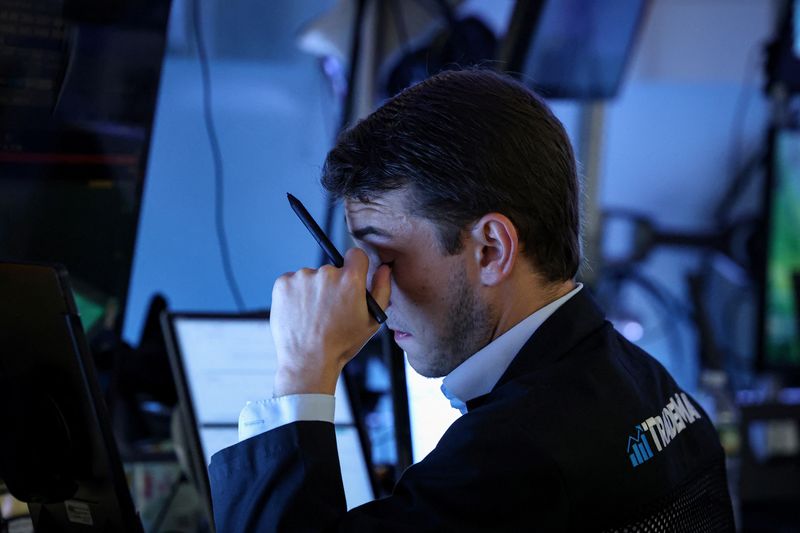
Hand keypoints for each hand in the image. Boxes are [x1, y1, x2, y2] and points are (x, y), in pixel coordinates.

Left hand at [270, 248, 390, 395]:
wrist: (308, 360)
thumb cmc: (342, 344)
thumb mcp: (372, 321)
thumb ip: (381, 290)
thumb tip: (384, 269)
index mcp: (350, 280)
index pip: (356, 255)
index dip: (355, 267)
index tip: (350, 279)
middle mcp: (326, 273)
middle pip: (332, 270)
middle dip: (332, 285)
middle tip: (329, 311)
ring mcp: (302, 277)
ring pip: (311, 278)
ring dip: (312, 290)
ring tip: (312, 316)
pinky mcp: (283, 283)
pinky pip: (292, 282)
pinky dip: (295, 294)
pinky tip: (299, 314)